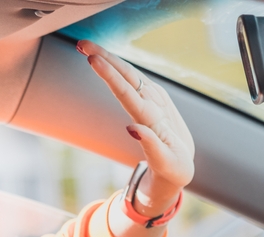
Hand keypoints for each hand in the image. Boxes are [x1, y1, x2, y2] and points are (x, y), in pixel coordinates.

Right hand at [77, 40, 194, 217]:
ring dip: (109, 57)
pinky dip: (117, 66)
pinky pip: (132, 78)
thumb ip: (151, 145)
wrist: (181, 162)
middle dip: (106, 57)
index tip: (94, 60)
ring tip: (87, 47)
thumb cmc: (173, 165)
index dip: (110, 76)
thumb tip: (131, 128)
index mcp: (155, 118)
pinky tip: (105, 57)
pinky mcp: (152, 97)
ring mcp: (154, 97)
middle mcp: (155, 103)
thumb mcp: (166, 162)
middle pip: (127, 75)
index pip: (128, 93)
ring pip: (129, 73)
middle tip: (82, 44)